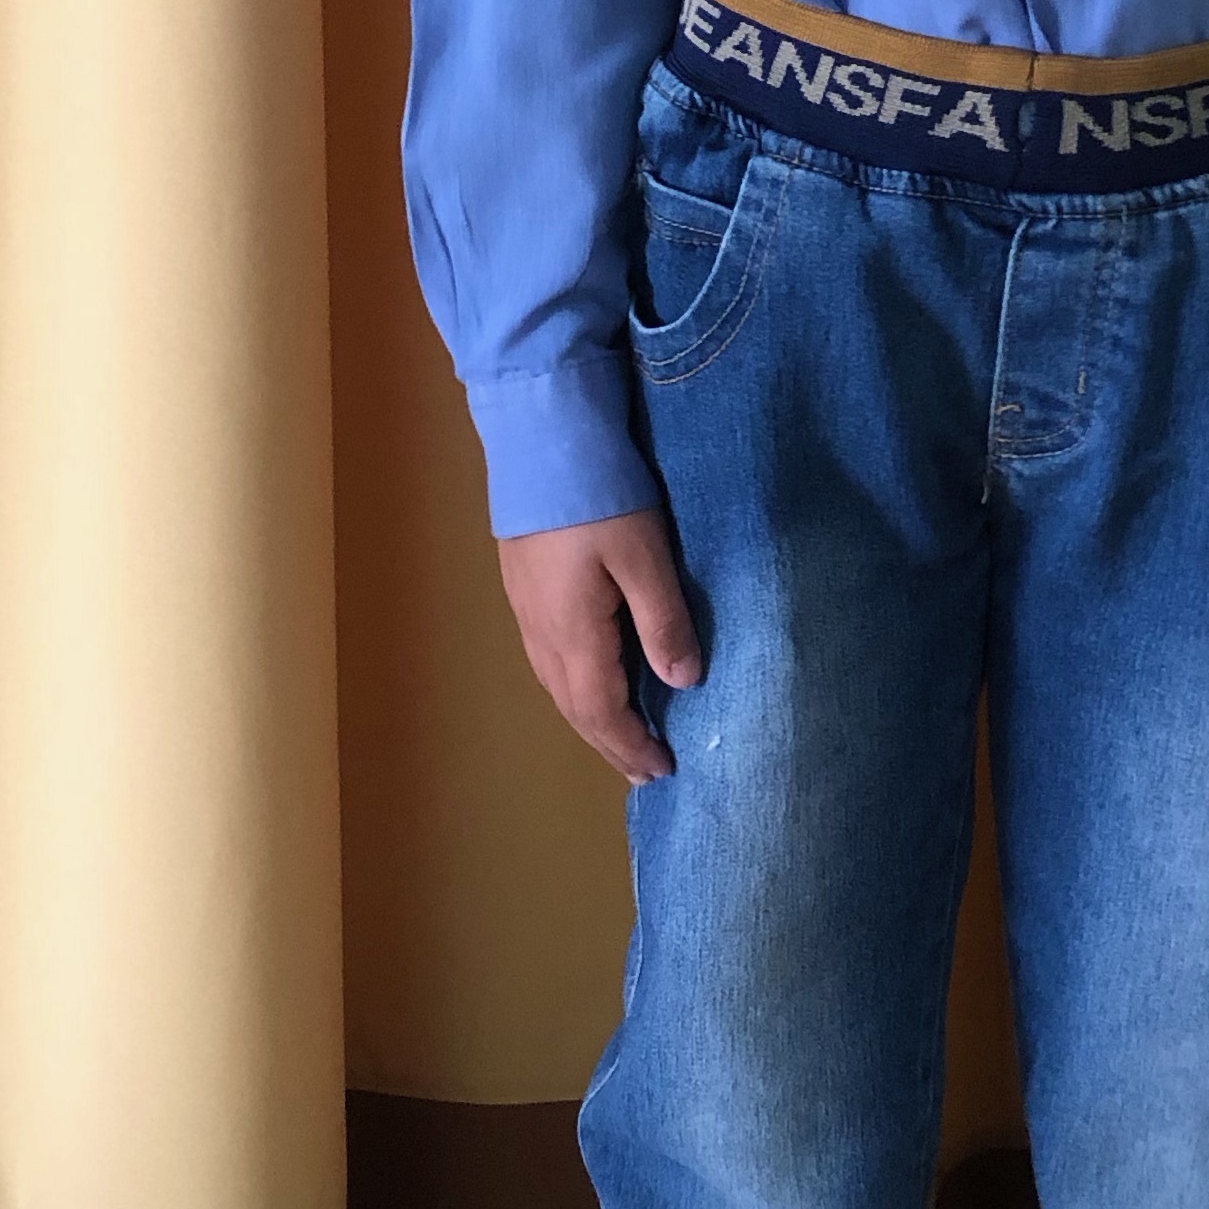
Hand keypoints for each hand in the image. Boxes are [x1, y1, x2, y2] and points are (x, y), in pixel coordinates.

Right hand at [498, 505, 706, 784]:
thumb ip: (664, 621)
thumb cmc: (599, 494)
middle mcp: (541, 632)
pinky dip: (575, 687)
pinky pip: (548, 659)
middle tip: (644, 771)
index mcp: (574, 633)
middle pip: (574, 707)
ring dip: (590, 718)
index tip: (662, 772)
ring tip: (621, 737)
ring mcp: (526, 609)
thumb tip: (686, 683)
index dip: (631, 746)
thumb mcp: (645, 555)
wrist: (540, 436)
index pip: (602, 711)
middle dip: (611, 743)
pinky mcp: (523, 586)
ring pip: (556, 685)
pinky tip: (591, 678)